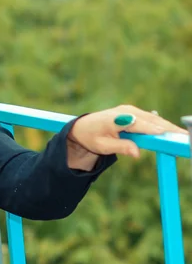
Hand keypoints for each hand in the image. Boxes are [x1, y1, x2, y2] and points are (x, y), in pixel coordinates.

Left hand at [69, 105, 187, 158]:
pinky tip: (172, 133)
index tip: (166, 134)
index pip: (137, 123)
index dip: (152, 129)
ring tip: (181, 136)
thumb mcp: (102, 146)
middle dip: (166, 128)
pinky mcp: (133, 113)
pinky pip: (150, 119)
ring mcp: (130, 110)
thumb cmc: (90, 138)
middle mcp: (124, 111)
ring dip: (167, 127)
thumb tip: (137, 153)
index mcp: (114, 119)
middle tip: (182, 137)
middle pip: (150, 119)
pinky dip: (161, 125)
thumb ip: (120, 148)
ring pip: (153, 118)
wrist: (82, 127)